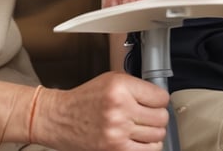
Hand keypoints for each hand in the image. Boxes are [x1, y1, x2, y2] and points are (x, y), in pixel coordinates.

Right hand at [36, 72, 168, 150]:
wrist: (61, 118)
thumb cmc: (85, 99)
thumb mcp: (110, 80)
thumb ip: (135, 86)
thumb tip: (159, 97)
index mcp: (120, 87)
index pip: (160, 97)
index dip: (160, 99)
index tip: (156, 101)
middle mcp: (120, 108)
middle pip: (161, 117)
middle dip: (158, 116)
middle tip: (149, 114)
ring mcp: (118, 131)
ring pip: (158, 135)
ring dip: (154, 132)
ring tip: (143, 127)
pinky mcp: (116, 149)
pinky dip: (148, 146)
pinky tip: (140, 139)